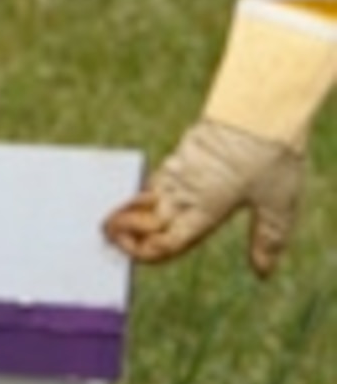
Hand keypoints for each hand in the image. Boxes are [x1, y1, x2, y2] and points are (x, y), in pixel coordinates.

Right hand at [103, 0, 336, 276]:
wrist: (256, 112)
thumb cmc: (269, 157)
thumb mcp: (278, 205)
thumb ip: (267, 239)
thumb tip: (263, 271)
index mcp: (203, 212)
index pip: (165, 242)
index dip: (145, 252)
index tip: (131, 253)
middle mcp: (184, 194)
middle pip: (144, 220)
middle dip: (121, 230)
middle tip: (105, 234)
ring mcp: (178, 171)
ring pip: (145, 196)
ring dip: (127, 209)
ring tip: (115, 218)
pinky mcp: (181, 154)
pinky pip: (156, 179)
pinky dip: (146, 191)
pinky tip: (149, 192)